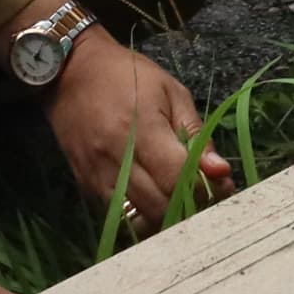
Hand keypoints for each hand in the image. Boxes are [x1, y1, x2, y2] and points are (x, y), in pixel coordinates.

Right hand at [39, 22, 231, 222]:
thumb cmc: (127, 75)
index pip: (177, 178)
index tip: (222, 187)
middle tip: (206, 199)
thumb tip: (220, 171)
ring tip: (181, 203)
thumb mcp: (171, 91)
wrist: (71, 73)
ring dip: (165, 219)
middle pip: (159, 206)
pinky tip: (155, 202)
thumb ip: (196, 133)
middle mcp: (117, 159)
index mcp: (143, 130)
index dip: (204, 189)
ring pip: (137, 220)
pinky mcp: (85, 185)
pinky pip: (118, 216)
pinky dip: (141, 217)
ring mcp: (98, 176)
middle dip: (189, 209)